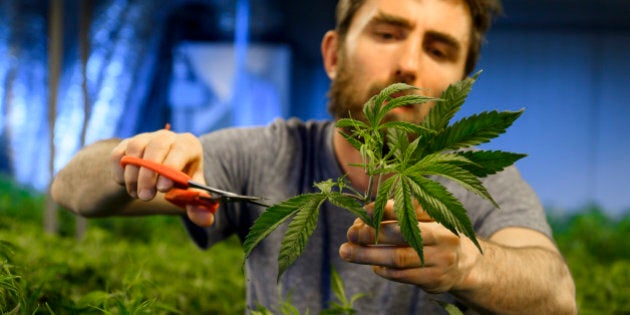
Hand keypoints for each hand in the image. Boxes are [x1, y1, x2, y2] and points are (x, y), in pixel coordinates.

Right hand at [110, 129, 214, 226]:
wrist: (160, 175)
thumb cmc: (180, 183)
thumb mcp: (190, 193)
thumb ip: (198, 207)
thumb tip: (206, 220)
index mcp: (188, 145)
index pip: (181, 149)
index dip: (171, 167)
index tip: (164, 189)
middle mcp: (167, 137)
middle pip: (157, 146)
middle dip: (149, 173)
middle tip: (146, 197)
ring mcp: (145, 138)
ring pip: (135, 150)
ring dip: (133, 176)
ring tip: (138, 195)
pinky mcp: (126, 144)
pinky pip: (118, 155)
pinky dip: (120, 173)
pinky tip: (128, 186)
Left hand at [339, 200, 481, 292]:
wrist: (466, 264)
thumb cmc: (437, 234)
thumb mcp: (428, 218)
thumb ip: (402, 211)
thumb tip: (365, 213)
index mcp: (440, 217)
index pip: (411, 210)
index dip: (386, 209)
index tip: (364, 210)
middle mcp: (442, 238)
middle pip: (402, 235)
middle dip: (372, 234)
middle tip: (350, 233)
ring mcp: (439, 261)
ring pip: (398, 258)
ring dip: (369, 255)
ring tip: (347, 252)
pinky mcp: (434, 280)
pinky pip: (402, 275)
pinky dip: (384, 270)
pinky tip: (373, 265)